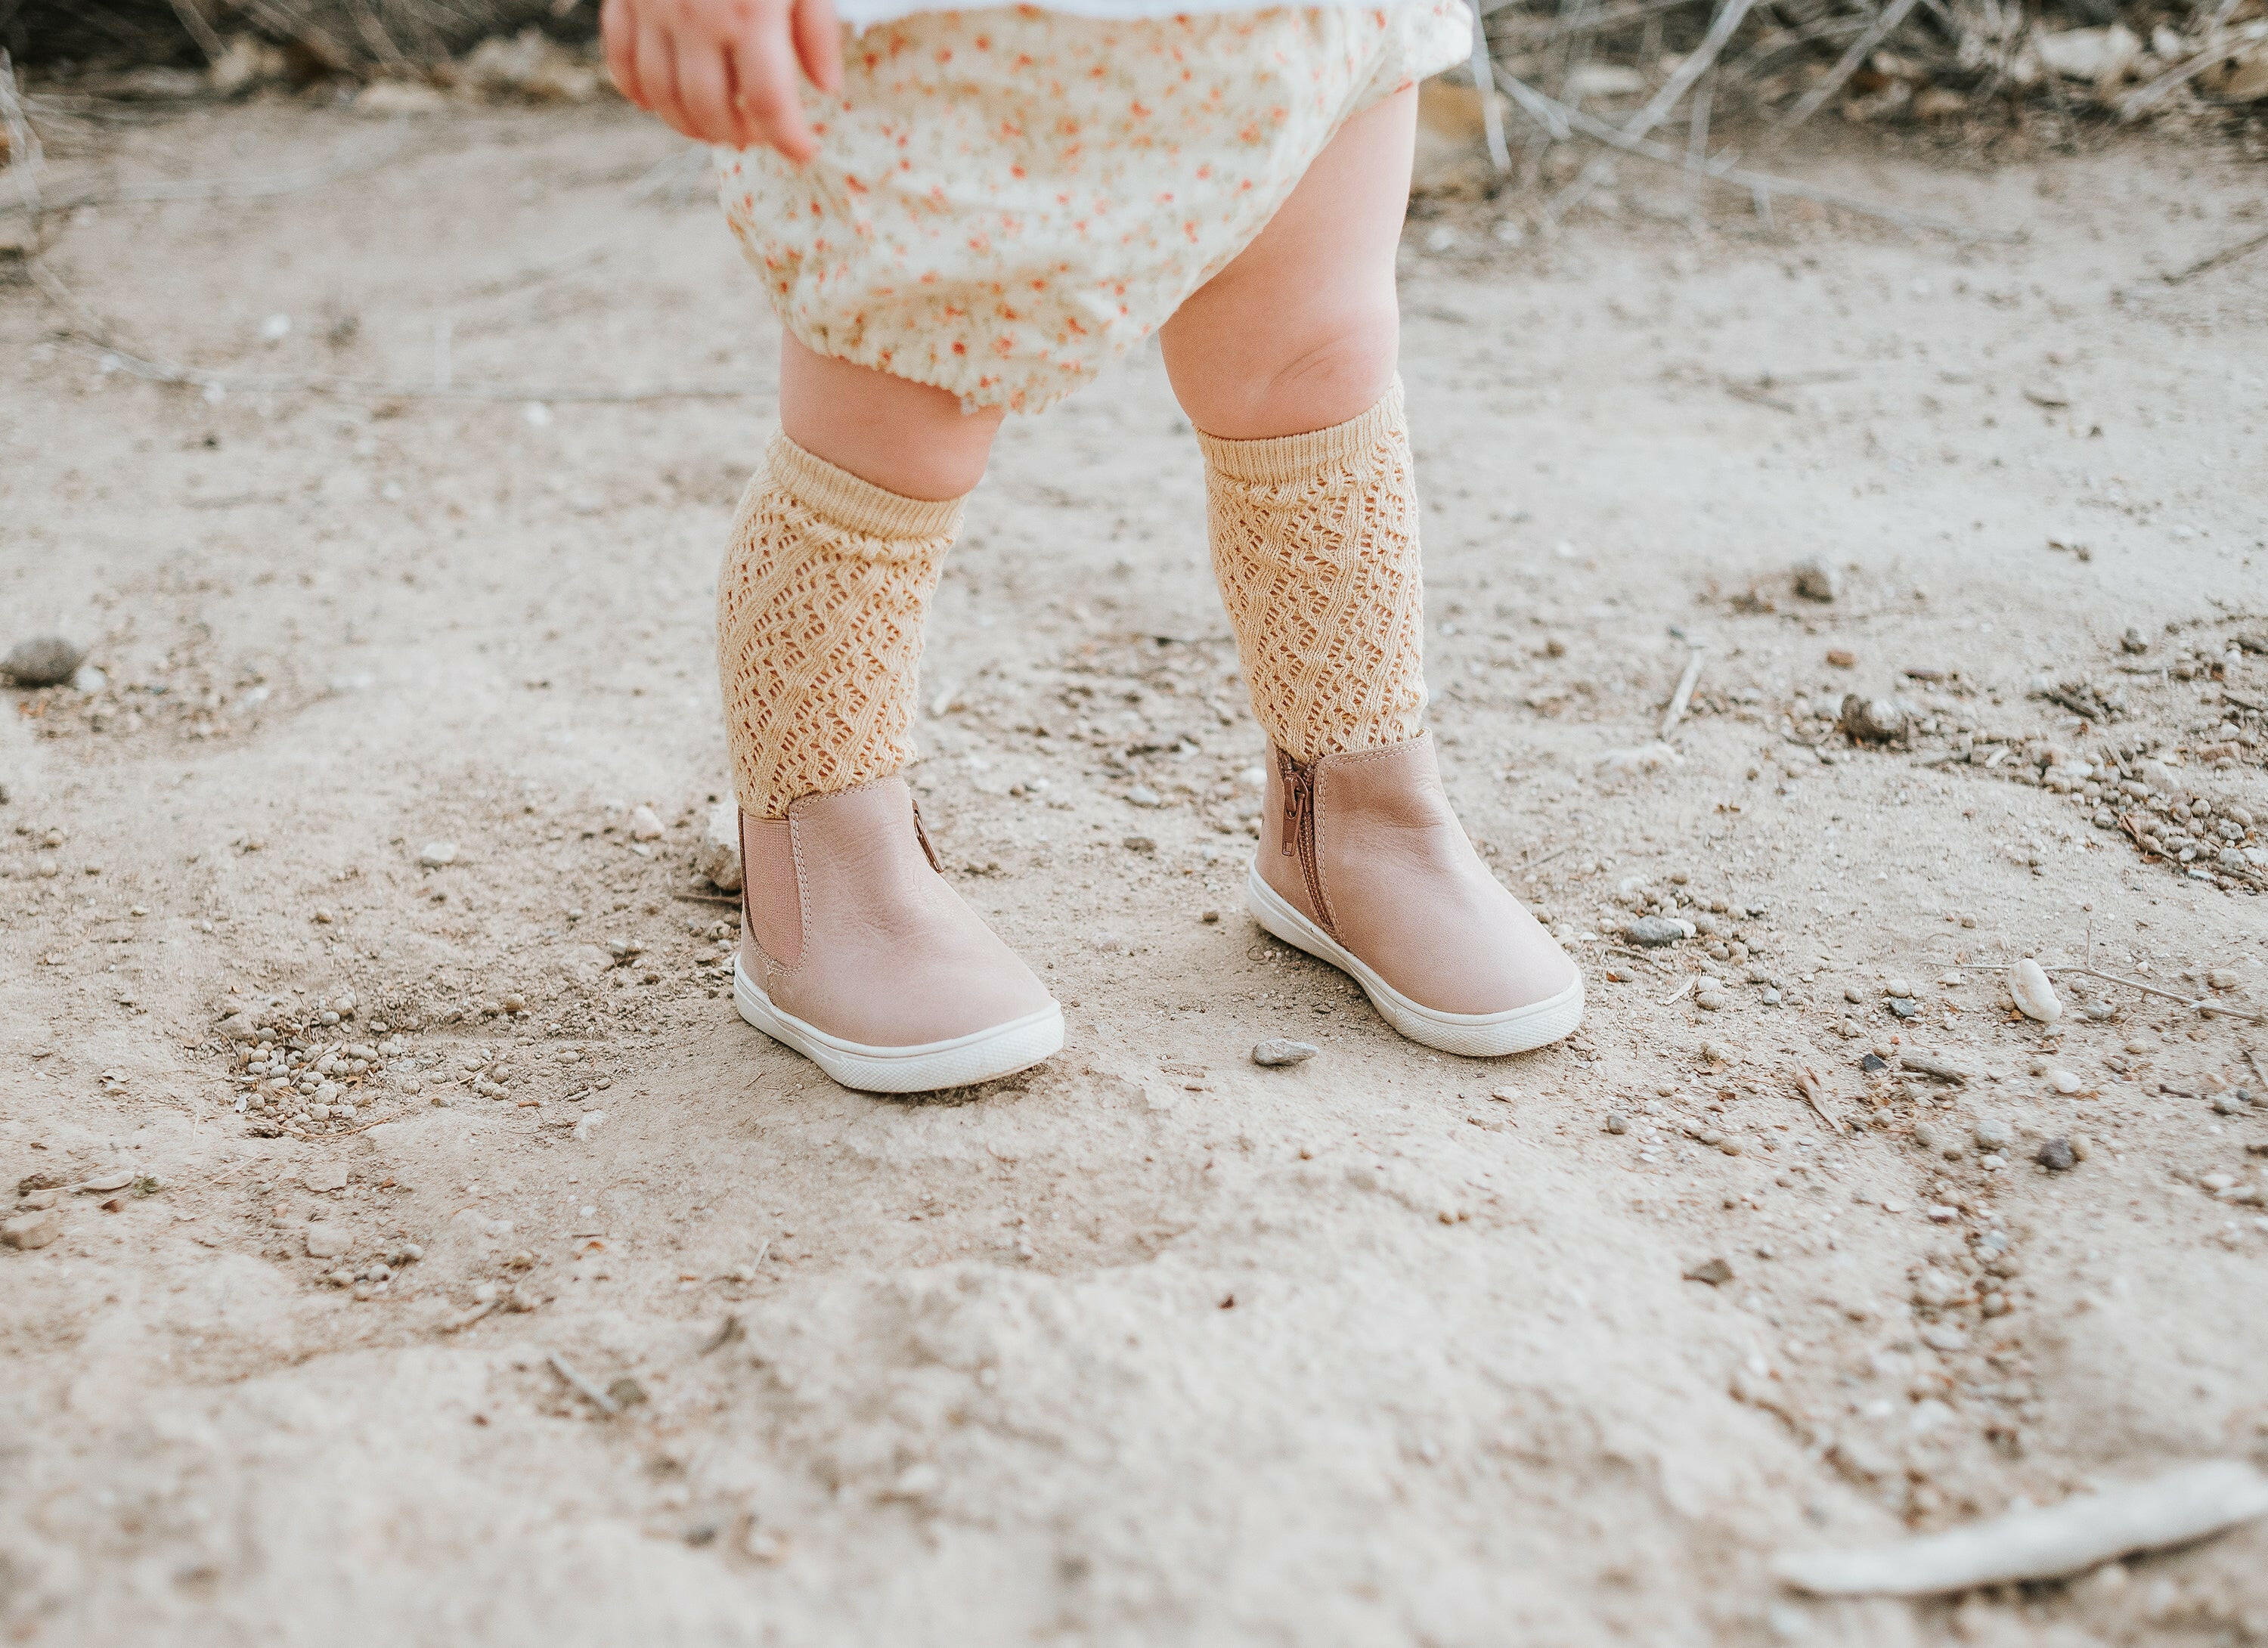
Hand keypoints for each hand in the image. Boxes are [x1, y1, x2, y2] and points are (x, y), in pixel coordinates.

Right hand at [602, 0, 842, 159]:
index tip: (804, 152)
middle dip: (740, 137)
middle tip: (761, 134)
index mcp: (750, 14)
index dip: (789, 139)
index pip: (770, 104)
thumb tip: (827, 88)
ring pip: (664, 100)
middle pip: (713, 112)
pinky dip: (642, 96)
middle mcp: (697, 22)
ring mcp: (653, 13)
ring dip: (693, 127)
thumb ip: (815, 28)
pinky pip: (622, 66)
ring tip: (720, 128)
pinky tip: (665, 103)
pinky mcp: (624, 0)